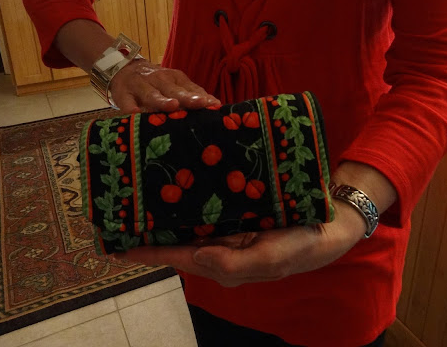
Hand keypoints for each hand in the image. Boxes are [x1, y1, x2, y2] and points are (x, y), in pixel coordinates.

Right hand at [110, 60, 220, 113]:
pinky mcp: (122, 93)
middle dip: (187, 98)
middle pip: (174, 90)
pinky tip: (135, 113)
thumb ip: (193, 94)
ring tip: (171, 106)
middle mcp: (159, 80)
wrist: (124, 68)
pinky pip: (126, 101)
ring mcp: (140, 85)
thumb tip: (216, 104)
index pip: (189, 88)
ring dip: (161, 100)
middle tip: (199, 104)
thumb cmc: (157, 83)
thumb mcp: (175, 84)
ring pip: (151, 94)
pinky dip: (130, 107)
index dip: (202, 97)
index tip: (214, 105)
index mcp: (174, 78)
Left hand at [112, 199, 365, 286]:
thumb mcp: (271, 259)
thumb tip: (198, 256)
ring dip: (166, 211)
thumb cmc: (301, 246)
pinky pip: (209, 206)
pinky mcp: (238, 213)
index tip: (116, 246)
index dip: (146, 253)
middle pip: (177, 240)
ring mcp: (228, 228)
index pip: (176, 257)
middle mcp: (219, 245)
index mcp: (222, 262)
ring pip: (189, 221)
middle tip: (121, 214)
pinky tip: (179, 183)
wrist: (329, 225)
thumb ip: (234, 262)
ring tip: (140, 197)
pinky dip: (191, 197)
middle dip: (149, 231)